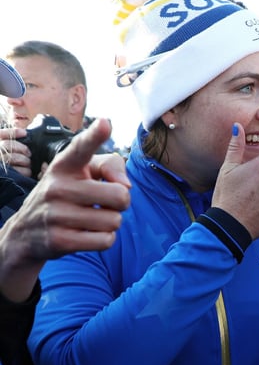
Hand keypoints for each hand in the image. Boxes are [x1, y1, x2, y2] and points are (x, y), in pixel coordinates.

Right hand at [0, 118, 130, 301]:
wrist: (27, 233)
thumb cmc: (68, 195)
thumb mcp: (83, 173)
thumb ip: (111, 167)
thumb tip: (126, 186)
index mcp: (65, 165)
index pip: (81, 147)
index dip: (95, 135)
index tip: (106, 123)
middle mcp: (58, 186)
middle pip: (120, 196)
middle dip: (120, 203)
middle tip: (104, 203)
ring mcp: (56, 214)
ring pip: (115, 221)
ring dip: (110, 223)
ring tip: (90, 219)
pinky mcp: (59, 240)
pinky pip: (105, 241)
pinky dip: (103, 239)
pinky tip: (86, 234)